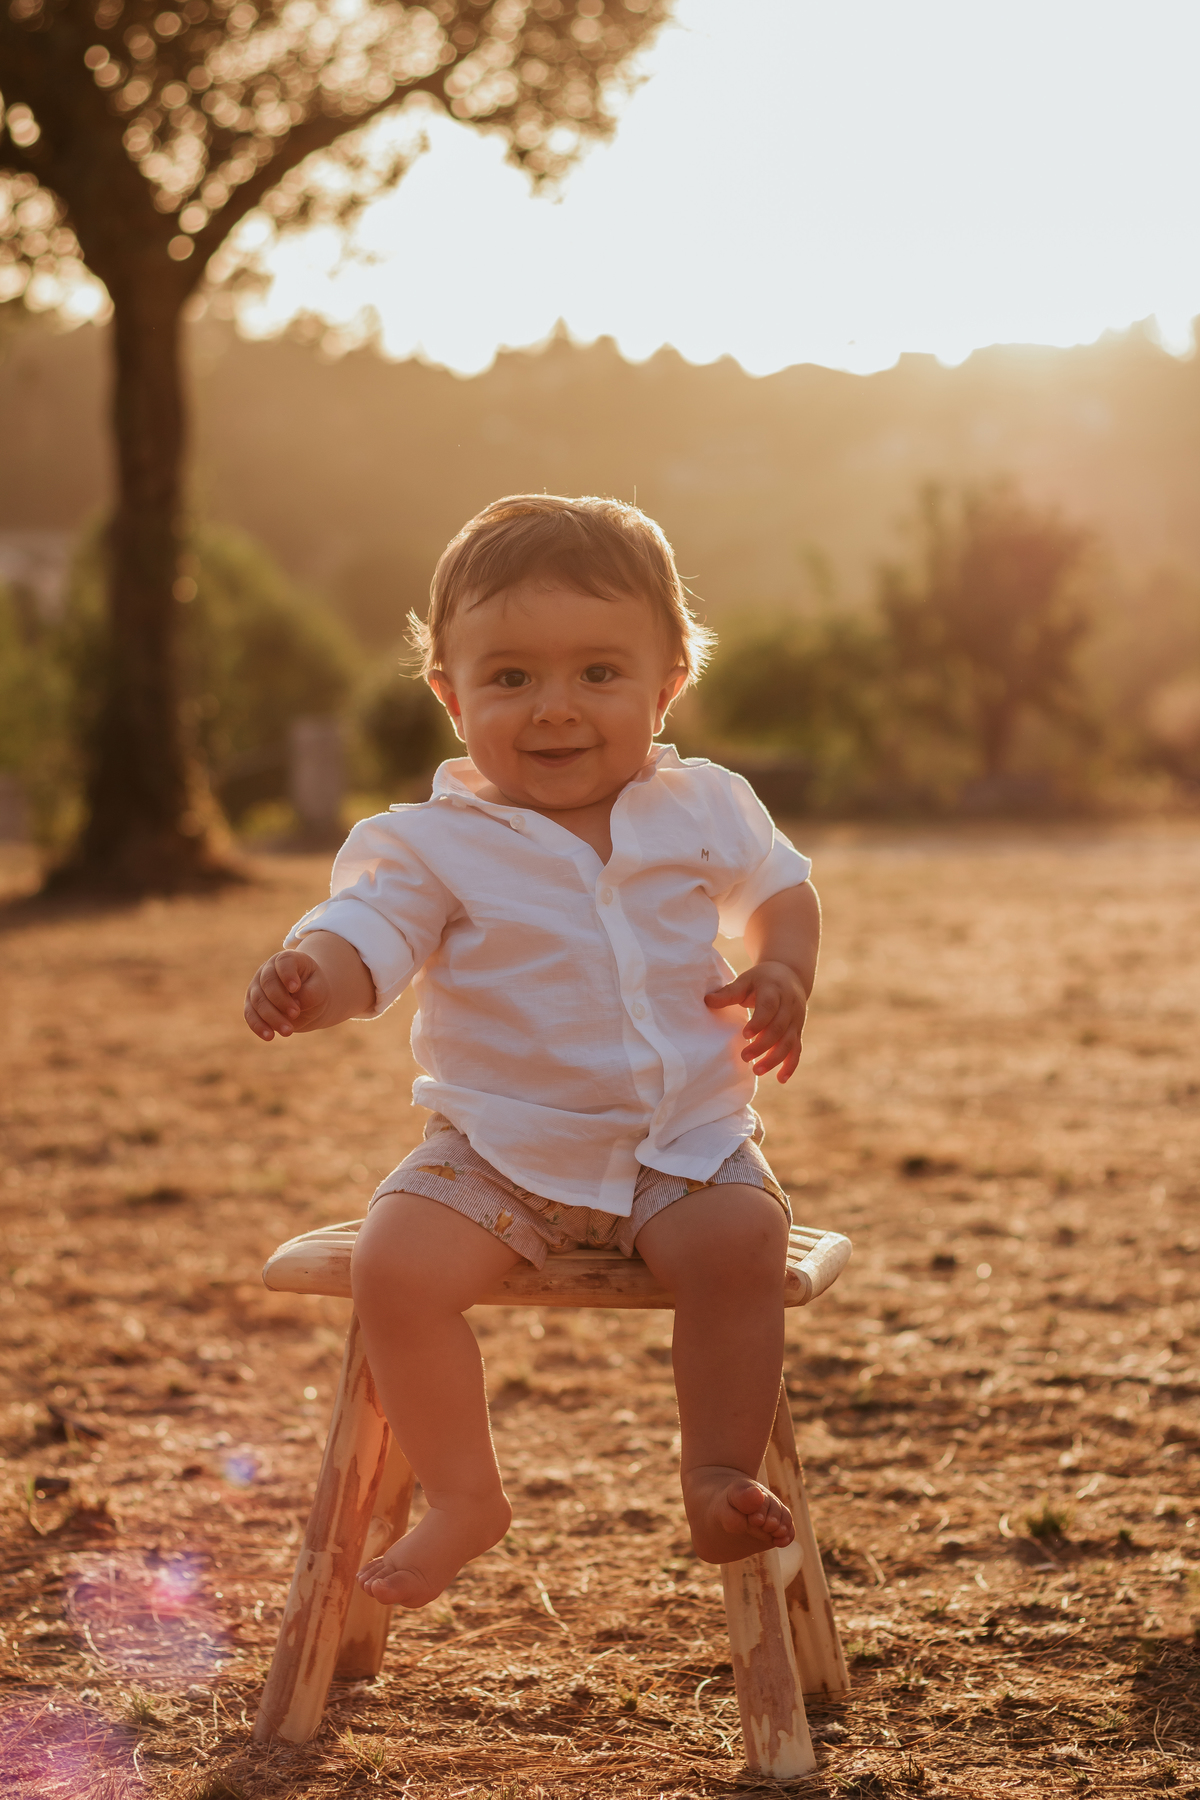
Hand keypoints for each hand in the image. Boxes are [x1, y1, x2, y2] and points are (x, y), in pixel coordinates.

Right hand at [244, 949, 332, 1040]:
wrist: (307, 999)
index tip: (295, 988)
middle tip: (296, 1013)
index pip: (284, 962)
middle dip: (280, 1000)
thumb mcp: (320, 988)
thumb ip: (310, 993)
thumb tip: (296, 1002)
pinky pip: (250, 1014)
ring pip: (258, 1001)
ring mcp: (257, 986)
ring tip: (288, 1031)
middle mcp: (268, 969)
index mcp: (287, 959)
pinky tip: (269, 1036)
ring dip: (272, 1017)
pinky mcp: (252, 1004)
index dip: (287, 974)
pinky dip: (258, 1026)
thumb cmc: (314, 989)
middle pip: (268, 982)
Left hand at [704, 960, 808, 1081]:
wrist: (790, 975)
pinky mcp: (798, 1030)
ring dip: (775, 1058)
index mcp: (774, 990)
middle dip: (763, 1045)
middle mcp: (789, 1006)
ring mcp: (796, 1020)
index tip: (745, 1034)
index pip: (769, 1007)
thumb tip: (707, 1001)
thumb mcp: (746, 980)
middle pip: (779, 1028)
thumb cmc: (761, 980)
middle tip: (744, 1057)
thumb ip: (729, 993)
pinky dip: (791, 1065)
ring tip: (757, 1071)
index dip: (759, 1022)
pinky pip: (797, 1049)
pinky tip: (781, 1079)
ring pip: (789, 1042)